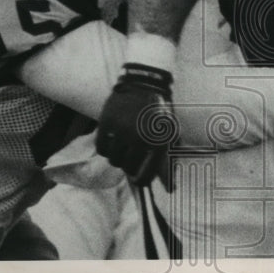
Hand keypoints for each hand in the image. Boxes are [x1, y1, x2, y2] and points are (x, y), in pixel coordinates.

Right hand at [95, 63, 176, 185]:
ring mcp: (123, 130)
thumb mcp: (170, 136)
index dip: (140, 181)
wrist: (146, 83)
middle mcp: (141, 138)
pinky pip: (102, 148)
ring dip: (117, 155)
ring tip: (124, 143)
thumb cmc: (159, 113)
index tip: (138, 179)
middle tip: (132, 153)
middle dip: (129, 164)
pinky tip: (114, 137)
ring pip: (113, 160)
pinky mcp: (108, 122)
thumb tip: (171, 189)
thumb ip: (169, 163)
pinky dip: (106, 147)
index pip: (145, 176)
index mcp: (160, 143)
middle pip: (127, 168)